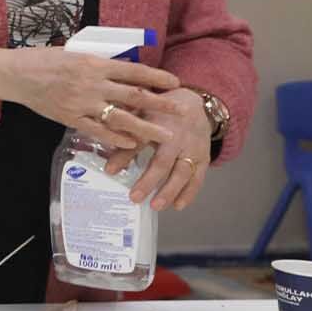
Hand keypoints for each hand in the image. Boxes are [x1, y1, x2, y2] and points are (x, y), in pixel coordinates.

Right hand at [0, 47, 184, 149]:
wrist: (15, 74)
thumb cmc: (43, 60)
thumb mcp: (74, 53)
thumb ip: (97, 63)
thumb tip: (122, 70)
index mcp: (94, 64)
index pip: (133, 71)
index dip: (156, 77)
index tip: (175, 82)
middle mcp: (92, 84)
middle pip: (134, 96)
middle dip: (161, 105)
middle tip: (182, 111)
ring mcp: (82, 103)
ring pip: (120, 118)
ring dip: (146, 128)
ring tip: (165, 136)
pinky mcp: (70, 118)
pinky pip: (97, 131)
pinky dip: (116, 139)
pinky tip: (131, 143)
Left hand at [110, 87, 212, 210]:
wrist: (194, 104)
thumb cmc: (160, 111)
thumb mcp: (140, 114)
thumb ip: (124, 133)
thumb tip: (107, 156)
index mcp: (158, 122)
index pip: (139, 140)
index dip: (124, 155)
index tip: (110, 170)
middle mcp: (178, 137)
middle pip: (163, 161)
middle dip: (149, 181)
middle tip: (135, 197)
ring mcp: (193, 148)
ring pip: (182, 172)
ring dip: (170, 191)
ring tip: (156, 206)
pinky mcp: (204, 157)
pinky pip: (198, 178)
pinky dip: (189, 193)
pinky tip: (178, 205)